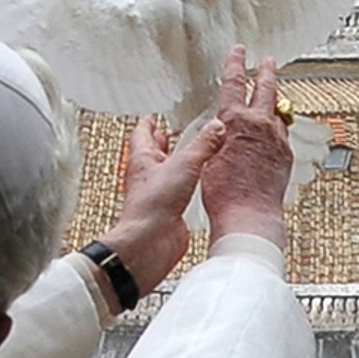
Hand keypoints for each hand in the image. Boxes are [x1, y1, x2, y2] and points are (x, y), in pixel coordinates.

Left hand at [95, 114, 224, 314]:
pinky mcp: (167, 210)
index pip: (142, 133)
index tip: (154, 116)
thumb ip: (203, 145)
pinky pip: (176, 191)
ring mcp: (156, 193)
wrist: (151, 241)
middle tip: (169, 132)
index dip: (149, 122)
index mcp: (142, 158)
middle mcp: (146, 175)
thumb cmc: (153, 204)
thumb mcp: (184, 164)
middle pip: (152, 152)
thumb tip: (216, 127)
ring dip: (175, 162)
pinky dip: (185, 183)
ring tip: (188, 154)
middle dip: (162, 142)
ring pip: (165, 172)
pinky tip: (195, 184)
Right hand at [197, 46, 293, 248]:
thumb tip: (220, 128)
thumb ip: (216, 137)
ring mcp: (276, 140)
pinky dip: (275, 126)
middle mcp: (260, 125)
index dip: (234, 64)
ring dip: (273, 100)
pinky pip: (281, 133)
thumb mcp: (207, 157)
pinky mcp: (285, 156)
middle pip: (266, 89)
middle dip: (265, 72)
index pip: (235, 83)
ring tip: (271, 94)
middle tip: (266, 60)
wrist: (249, 214)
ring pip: (277, 112)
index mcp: (235, 121)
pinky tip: (271, 131)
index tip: (238, 51)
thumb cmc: (223, 192)